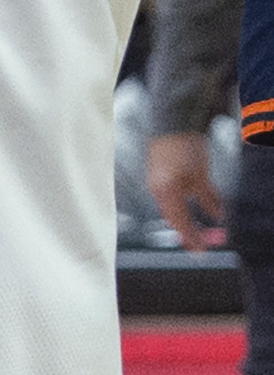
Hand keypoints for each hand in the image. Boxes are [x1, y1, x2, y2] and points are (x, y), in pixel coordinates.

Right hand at [147, 130, 225, 249]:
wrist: (170, 123)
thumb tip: (219, 215)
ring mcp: (155, 185)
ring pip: (172, 210)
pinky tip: (192, 209)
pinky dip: (182, 208)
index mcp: (166, 193)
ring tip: (198, 232)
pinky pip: (170, 199)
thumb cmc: (185, 146)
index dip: (192, 237)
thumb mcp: (201, 174)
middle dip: (187, 232)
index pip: (180, 222)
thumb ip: (208, 196)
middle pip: (173, 219)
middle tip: (201, 245)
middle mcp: (157, 192)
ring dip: (185, 221)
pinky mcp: (158, 178)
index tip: (202, 251)